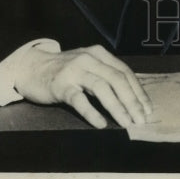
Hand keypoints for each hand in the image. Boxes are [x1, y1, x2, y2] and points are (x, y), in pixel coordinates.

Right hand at [14, 43, 151, 128]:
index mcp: (99, 54)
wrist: (32, 67)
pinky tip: (101, 124)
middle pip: (116, 79)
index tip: (147, 109)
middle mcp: (89, 59)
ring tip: (126, 123)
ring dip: (117, 107)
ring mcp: (75, 71)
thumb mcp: (88, 66)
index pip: (124, 72)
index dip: (138, 91)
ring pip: (101, 88)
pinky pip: (79, 99)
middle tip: (141, 120)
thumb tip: (132, 98)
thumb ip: (105, 75)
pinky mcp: (61, 85)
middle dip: (132, 100)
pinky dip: (91, 112)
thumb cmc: (64, 70)